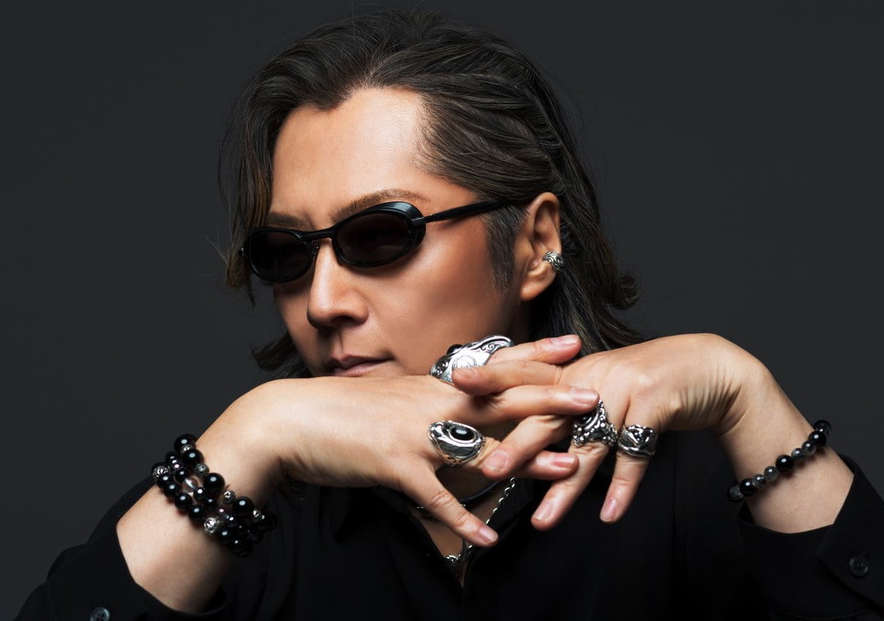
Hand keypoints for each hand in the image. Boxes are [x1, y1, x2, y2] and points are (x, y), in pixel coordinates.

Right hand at [203, 341, 595, 546]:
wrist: (291, 420)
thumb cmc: (340, 410)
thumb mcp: (391, 396)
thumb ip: (426, 399)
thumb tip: (453, 398)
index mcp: (431, 385)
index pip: (493, 363)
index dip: (534, 353)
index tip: (573, 344)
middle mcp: (429, 403)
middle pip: (500, 397)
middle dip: (549, 395)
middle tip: (592, 395)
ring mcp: (414, 434)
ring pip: (480, 446)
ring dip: (527, 459)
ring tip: (568, 467)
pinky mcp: (394, 466)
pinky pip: (436, 498)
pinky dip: (462, 521)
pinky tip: (487, 540)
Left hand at [452, 333, 769, 527]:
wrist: (710, 370)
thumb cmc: (649, 384)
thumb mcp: (603, 387)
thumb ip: (567, 407)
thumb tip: (527, 438)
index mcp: (575, 372)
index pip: (525, 375)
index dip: (491, 377)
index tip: (454, 381)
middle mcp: (593, 377)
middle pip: (548, 416)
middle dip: (518, 446)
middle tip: (488, 471)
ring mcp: (623, 389)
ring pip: (589, 446)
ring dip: (566, 488)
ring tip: (543, 520)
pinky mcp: (655, 405)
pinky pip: (635, 455)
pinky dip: (624, 488)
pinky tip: (611, 515)